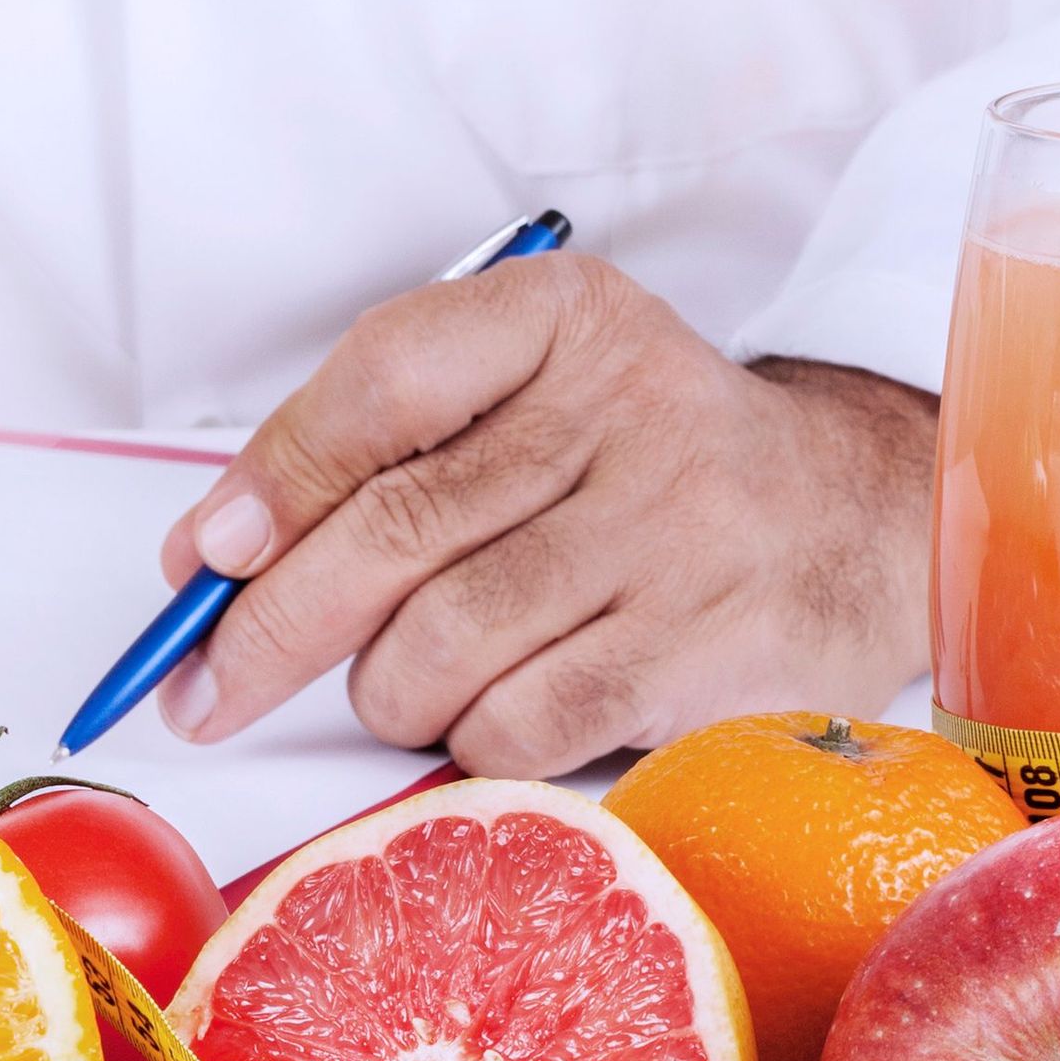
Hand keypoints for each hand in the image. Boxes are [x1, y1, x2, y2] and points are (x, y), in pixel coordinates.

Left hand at [158, 253, 937, 778]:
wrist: (852, 520)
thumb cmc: (648, 464)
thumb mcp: (535, 395)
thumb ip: (384, 447)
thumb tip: (215, 555)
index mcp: (569, 320)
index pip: (386, 380)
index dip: (275, 477)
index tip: (207, 559)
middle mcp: (630, 412)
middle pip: (394, 531)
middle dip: (271, 628)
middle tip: (210, 687)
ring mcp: (676, 537)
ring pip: (439, 648)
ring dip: (386, 691)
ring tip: (410, 682)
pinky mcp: (700, 656)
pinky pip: (513, 727)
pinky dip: (469, 739)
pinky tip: (495, 711)